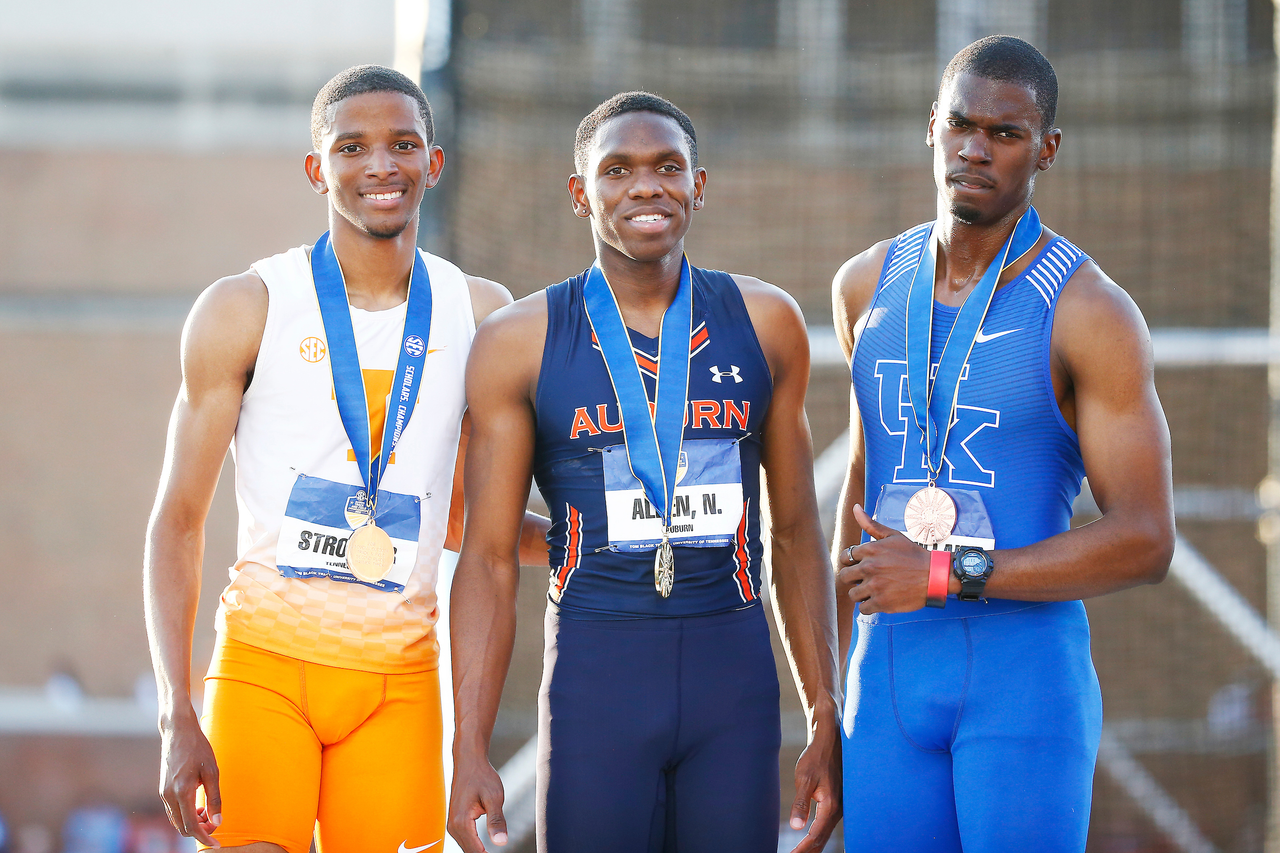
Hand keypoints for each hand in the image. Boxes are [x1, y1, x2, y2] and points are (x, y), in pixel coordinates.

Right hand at [158, 705, 221, 847]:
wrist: (177, 731)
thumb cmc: (198, 748)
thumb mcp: (212, 771)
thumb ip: (215, 798)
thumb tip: (217, 821)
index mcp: (182, 792)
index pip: (191, 826)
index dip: (205, 837)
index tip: (218, 843)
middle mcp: (168, 795)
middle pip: (182, 827)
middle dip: (200, 830)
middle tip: (216, 823)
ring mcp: (163, 793)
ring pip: (176, 820)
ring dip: (192, 823)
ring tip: (208, 812)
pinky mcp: (163, 789)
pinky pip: (173, 811)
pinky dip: (186, 815)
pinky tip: (198, 806)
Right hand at [447, 754, 507, 852]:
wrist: (469, 762)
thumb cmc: (482, 776)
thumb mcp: (494, 797)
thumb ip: (496, 821)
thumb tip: (501, 843)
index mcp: (462, 822)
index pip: (476, 852)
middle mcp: (454, 826)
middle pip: (470, 852)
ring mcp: (453, 825)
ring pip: (467, 848)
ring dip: (478, 852)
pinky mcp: (456, 822)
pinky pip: (465, 840)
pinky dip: (475, 846)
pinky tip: (485, 849)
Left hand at [786, 718, 841, 852]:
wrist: (830, 741)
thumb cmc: (816, 757)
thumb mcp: (805, 779)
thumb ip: (801, 804)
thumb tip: (796, 827)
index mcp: (831, 806)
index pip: (815, 836)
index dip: (803, 849)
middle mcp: (839, 809)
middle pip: (822, 839)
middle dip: (808, 851)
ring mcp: (840, 807)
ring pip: (826, 833)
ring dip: (813, 846)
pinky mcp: (838, 803)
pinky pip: (827, 825)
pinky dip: (817, 836)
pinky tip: (810, 839)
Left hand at [834, 504, 929, 613]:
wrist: (935, 576)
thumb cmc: (914, 556)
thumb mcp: (893, 536)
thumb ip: (871, 524)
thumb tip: (855, 508)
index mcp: (870, 550)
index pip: (844, 557)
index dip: (853, 562)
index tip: (862, 566)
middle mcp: (869, 567)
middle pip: (844, 576)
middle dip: (854, 578)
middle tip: (866, 579)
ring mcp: (874, 586)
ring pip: (853, 594)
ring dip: (861, 594)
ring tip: (875, 590)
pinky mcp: (881, 603)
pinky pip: (863, 609)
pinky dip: (870, 607)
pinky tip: (880, 600)